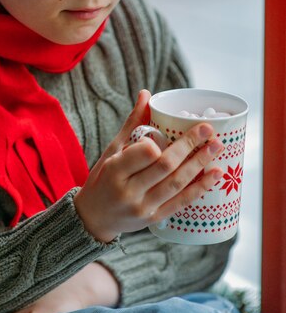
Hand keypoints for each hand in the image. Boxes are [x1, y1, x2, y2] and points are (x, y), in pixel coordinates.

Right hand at [74, 89, 223, 242]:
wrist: (94, 218)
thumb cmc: (102, 179)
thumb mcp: (111, 151)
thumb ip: (132, 124)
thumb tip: (146, 94)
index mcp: (114, 171)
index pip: (143, 153)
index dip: (159, 141)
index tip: (171, 130)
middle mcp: (129, 191)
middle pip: (165, 166)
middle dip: (189, 145)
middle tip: (208, 129)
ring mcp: (143, 208)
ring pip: (177, 183)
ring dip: (200, 164)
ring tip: (217, 146)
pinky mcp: (155, 219)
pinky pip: (181, 202)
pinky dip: (200, 187)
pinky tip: (215, 174)